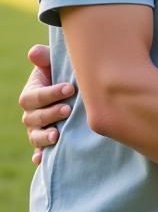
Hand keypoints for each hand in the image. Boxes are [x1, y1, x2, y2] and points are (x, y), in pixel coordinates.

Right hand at [19, 45, 74, 164]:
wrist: (73, 94)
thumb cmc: (62, 76)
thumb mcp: (54, 66)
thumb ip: (45, 59)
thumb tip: (34, 52)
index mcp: (31, 95)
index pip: (34, 96)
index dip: (50, 93)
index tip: (70, 87)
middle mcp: (31, 115)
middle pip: (34, 118)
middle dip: (51, 114)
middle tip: (68, 109)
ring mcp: (37, 130)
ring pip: (35, 136)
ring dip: (45, 137)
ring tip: (58, 135)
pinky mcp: (45, 143)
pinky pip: (39, 152)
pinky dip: (40, 156)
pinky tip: (42, 159)